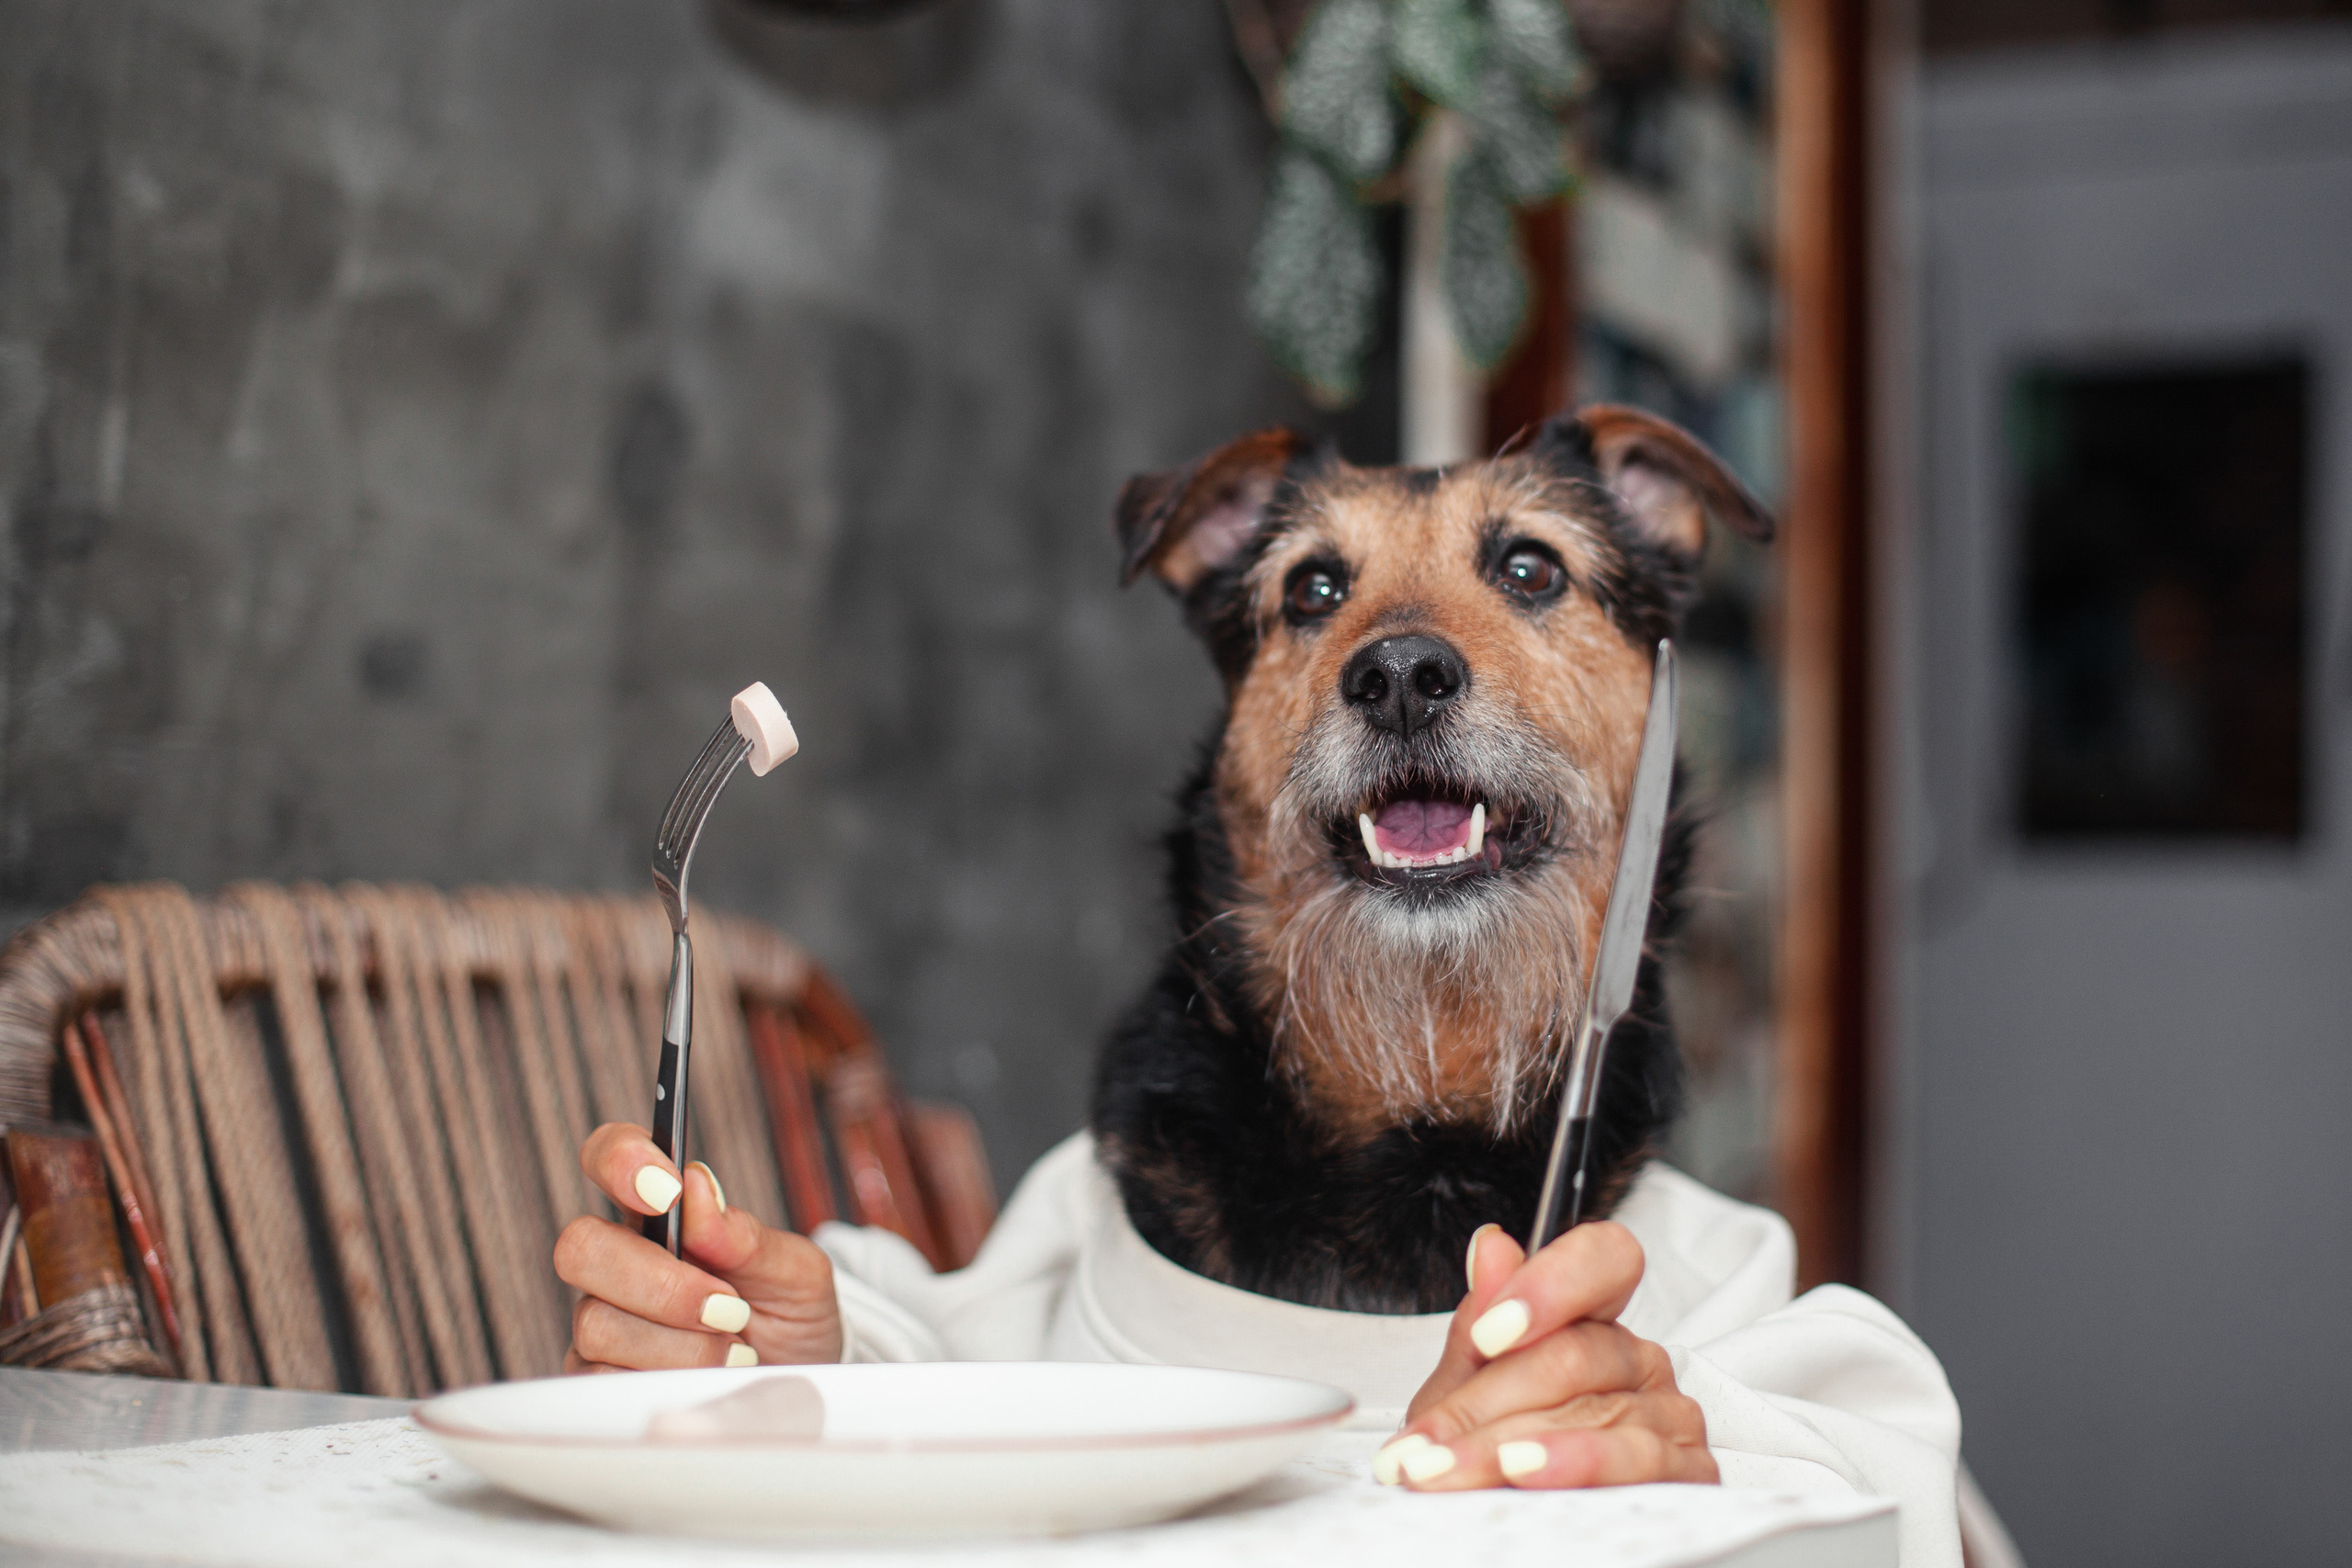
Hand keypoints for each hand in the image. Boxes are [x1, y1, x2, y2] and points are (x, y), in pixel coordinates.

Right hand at [554, 1123, 843, 1371]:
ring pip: (598, 1323)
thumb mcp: (794, 1272)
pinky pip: (600, 1379)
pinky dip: (664, 1381)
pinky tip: (704, 1380)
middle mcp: (621, 1262)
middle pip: (582, 1247)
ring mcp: (604, 1321)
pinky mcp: (598, 1378)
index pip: (611, 1158)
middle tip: (727, 1307)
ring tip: (734, 1350)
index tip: (668, 1190)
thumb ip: (745, 1234)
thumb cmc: (793, 1316)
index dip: (621, 1161)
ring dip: (680, 1345)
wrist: (799, 1382)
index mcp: (664, 1215)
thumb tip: (697, 1185)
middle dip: (661, 1284)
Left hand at [1374, 1221, 1715, 1490]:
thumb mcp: (1468, 1395)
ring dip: (1505, 1446)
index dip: (1551, 1284)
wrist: (1521, 1541)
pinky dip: (1574, 1465)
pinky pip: (1638, 1460)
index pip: (1602, 1258)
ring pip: (1593, 1411)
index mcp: (1592, 1322)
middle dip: (1483, 1405)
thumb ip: (1479, 1326)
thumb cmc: (1497, 1463)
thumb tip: (1492, 1246)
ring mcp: (1671, 1414)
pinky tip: (1524, 1473)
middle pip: (1571, 1354)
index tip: (1489, 1332)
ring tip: (1446, 1470)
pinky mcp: (1691, 1473)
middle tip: (1423, 1445)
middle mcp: (1638, 1360)